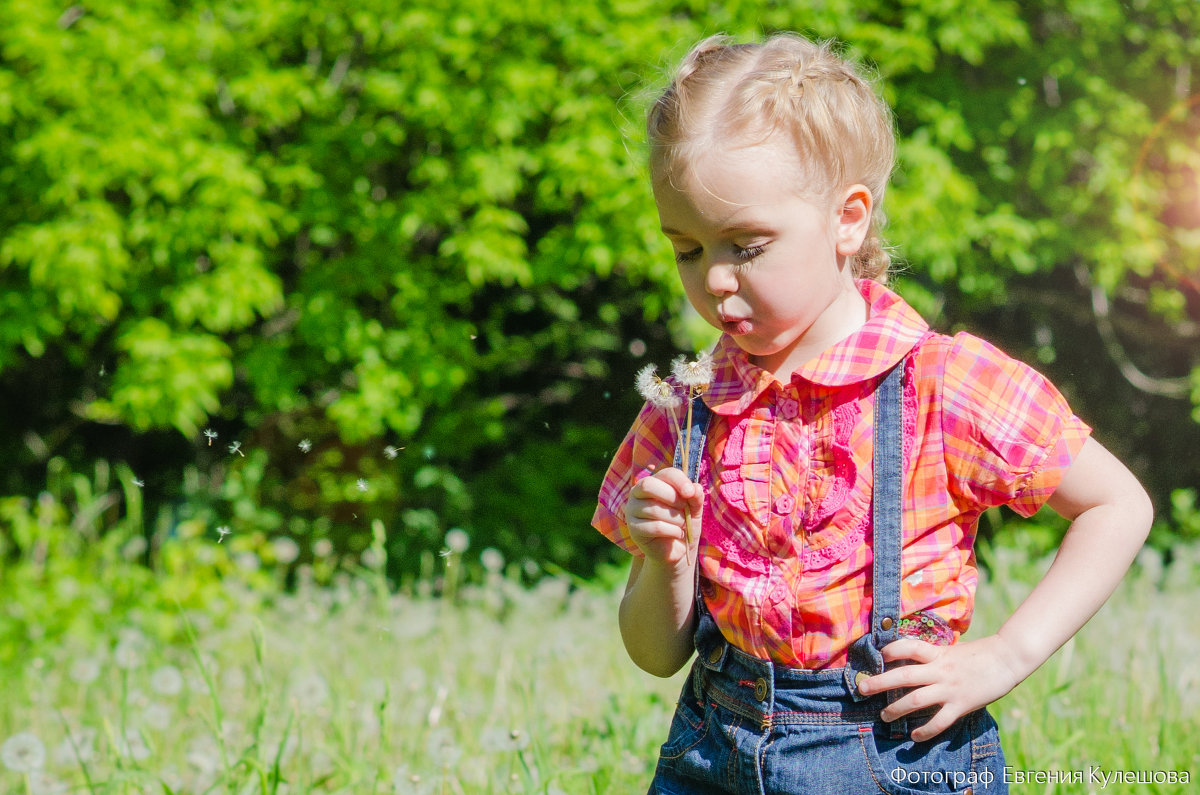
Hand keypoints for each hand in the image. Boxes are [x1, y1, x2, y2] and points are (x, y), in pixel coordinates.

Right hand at [624, 467, 702, 565]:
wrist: (677, 549)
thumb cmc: (683, 523)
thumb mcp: (694, 509)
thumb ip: (695, 497)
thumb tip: (695, 488)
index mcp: (654, 482)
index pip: (665, 474)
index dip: (679, 481)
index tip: (691, 493)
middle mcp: (637, 493)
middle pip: (648, 485)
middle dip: (672, 497)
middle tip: (684, 509)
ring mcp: (632, 511)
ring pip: (654, 509)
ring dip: (676, 518)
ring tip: (682, 524)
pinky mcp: (633, 529)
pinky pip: (655, 527)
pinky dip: (672, 531)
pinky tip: (677, 533)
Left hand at [856, 634, 1023, 741]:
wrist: (1007, 659)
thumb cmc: (979, 654)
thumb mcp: (952, 650)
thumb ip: (934, 657)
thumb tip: (913, 661)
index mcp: (938, 653)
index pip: (909, 647)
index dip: (891, 649)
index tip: (877, 655)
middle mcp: (940, 670)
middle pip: (904, 675)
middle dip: (880, 682)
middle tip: (862, 689)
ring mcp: (950, 688)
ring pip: (916, 700)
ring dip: (896, 709)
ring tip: (884, 716)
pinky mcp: (961, 705)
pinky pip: (939, 721)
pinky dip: (925, 731)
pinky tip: (914, 736)